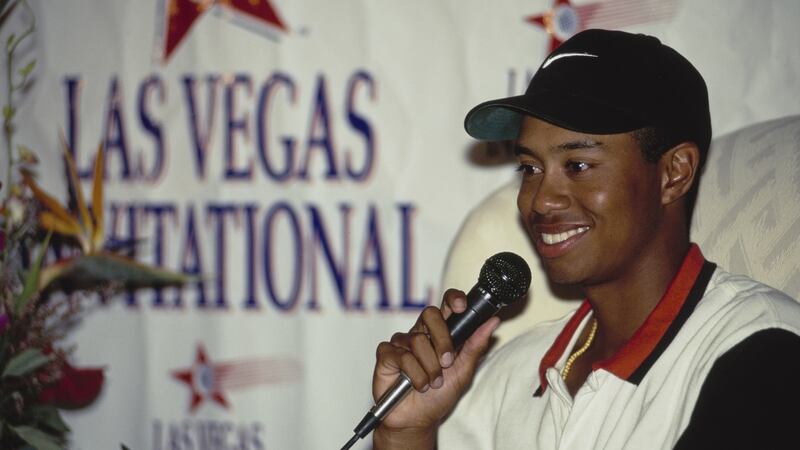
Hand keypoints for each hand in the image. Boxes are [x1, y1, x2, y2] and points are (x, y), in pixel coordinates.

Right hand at [371, 289, 499, 447]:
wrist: (417, 420)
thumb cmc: (439, 396)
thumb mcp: (463, 372)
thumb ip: (475, 346)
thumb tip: (493, 322)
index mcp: (440, 333)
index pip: (446, 305)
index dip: (453, 299)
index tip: (462, 306)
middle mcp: (420, 333)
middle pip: (430, 314)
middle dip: (442, 340)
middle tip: (447, 362)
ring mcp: (401, 342)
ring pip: (417, 340)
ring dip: (429, 368)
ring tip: (432, 383)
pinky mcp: (386, 354)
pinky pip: (401, 355)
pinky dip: (413, 374)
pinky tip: (415, 385)